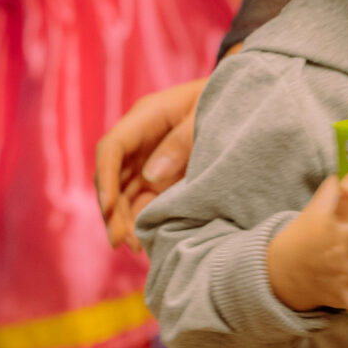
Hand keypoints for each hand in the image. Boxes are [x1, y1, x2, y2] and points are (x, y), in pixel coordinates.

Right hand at [94, 77, 206, 249]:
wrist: (242, 100)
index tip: (108, 208)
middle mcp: (140, 139)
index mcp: (146, 117)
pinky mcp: (163, 174)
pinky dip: (144, 218)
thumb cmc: (223, 100)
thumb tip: (152, 177)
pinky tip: (147, 239)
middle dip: (113, 210)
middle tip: (120, 240)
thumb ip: (182, 142)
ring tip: (134, 247)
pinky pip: (145, 198)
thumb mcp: (205, 116)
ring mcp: (149, 157)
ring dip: (126, 219)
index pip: (112, 148)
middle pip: (114, 176)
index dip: (105, 179)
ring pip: (126, 192)